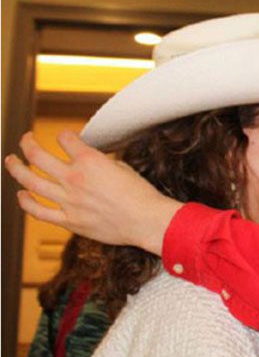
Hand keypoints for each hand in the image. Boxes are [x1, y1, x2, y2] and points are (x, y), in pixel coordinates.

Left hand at [4, 131, 181, 254]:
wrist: (147, 220)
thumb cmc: (141, 195)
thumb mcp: (123, 168)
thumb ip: (101, 163)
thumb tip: (92, 162)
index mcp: (90, 161)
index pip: (65, 139)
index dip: (66, 136)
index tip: (66, 138)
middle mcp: (74, 178)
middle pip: (38, 156)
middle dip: (28, 144)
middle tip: (26, 140)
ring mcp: (68, 201)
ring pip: (31, 182)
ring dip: (17, 169)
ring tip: (11, 161)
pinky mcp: (69, 220)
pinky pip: (39, 211)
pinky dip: (27, 202)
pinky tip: (22, 195)